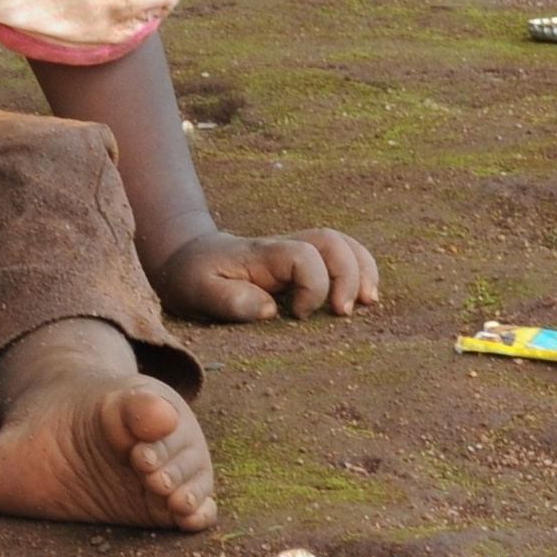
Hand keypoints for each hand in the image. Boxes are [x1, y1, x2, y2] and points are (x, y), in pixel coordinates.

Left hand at [151, 228, 379, 321]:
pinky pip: (342, 255)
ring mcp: (296, 251)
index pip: (303, 255)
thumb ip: (229, 300)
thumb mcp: (198, 291)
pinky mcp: (304, 262)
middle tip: (344, 313)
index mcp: (261, 254)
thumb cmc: (194, 278)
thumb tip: (271, 310)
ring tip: (368, 303)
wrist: (187, 259)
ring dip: (363, 271)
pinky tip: (363, 298)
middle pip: (332, 241)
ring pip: (343, 243)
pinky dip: (360, 272)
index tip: (297, 315)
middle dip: (349, 275)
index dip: (312, 285)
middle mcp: (283, 247)